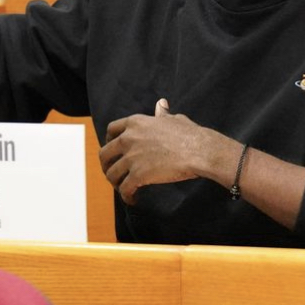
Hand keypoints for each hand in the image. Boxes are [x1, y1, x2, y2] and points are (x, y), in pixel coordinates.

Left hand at [101, 99, 218, 204]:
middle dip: (106, 165)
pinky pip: (124, 189)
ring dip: (116, 183)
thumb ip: (163, 114)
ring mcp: (132, 157)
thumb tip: (162, 105)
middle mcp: (129, 138)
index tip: (114, 150)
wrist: (200, 151)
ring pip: (111, 174)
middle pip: (104, 154)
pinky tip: (133, 199)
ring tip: (124, 188)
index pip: (111, 130)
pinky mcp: (138, 175)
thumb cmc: (190, 135)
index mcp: (136, 122)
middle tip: (114, 173)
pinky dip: (127, 196)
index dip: (109, 141)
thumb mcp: (174, 119)